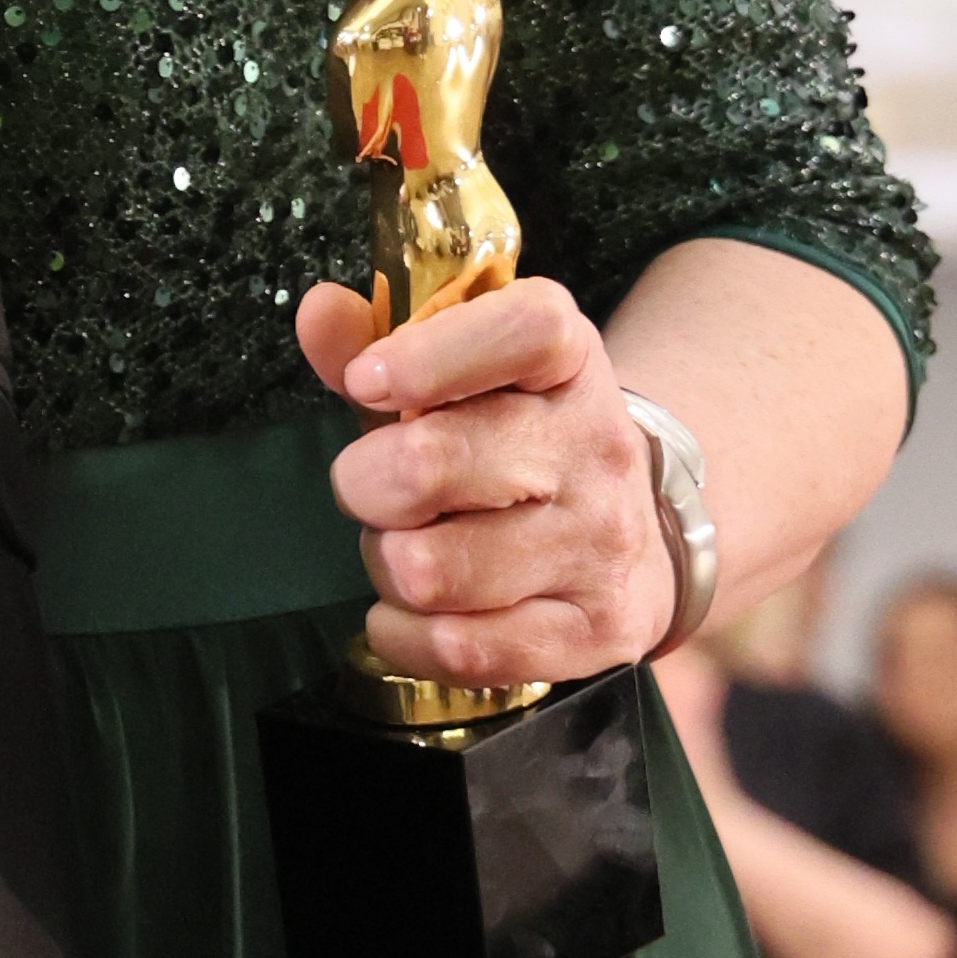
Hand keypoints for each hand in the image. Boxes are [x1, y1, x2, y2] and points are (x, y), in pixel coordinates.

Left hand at [296, 276, 677, 683]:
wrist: (636, 545)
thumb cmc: (519, 449)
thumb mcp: (464, 383)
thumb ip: (383, 343)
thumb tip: (320, 310)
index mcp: (570, 363)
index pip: (524, 331)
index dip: (429, 354)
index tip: (366, 382)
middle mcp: (597, 447)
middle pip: (430, 464)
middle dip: (365, 484)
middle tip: (375, 490)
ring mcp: (602, 543)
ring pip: (429, 568)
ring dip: (387, 566)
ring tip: (408, 550)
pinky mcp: (598, 631)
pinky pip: (458, 647)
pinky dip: (404, 635)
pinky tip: (411, 613)